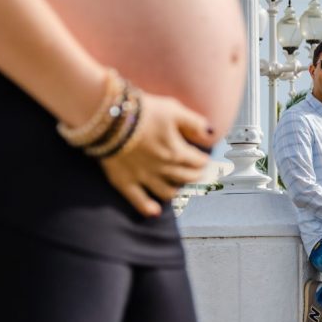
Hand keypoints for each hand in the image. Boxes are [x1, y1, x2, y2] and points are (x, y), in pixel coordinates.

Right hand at [100, 91, 213, 216]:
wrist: (110, 118)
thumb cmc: (143, 110)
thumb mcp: (174, 110)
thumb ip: (195, 123)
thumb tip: (211, 133)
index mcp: (177, 151)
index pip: (197, 161)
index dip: (203, 160)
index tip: (205, 160)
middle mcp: (163, 168)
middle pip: (186, 177)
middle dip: (195, 176)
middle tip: (198, 174)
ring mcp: (144, 177)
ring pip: (167, 191)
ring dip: (177, 191)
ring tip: (180, 187)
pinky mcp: (125, 181)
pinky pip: (139, 200)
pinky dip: (148, 208)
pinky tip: (155, 212)